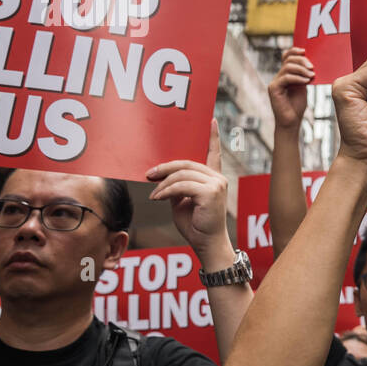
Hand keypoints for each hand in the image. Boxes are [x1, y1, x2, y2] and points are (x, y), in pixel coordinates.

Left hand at [146, 120, 232, 263]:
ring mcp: (216, 184)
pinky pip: (181, 186)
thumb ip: (177, 187)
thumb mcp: (182, 202)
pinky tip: (158, 198)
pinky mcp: (211, 192)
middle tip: (149, 174)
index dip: (212, 137)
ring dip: (163, 184)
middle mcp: (218, 178)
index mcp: (213, 178)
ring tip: (154, 195)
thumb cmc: (196, 225)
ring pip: (182, 174)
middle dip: (165, 167)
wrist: (206, 244)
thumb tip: (162, 177)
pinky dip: (166, 191)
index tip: (210, 121)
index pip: (214, 154)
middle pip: (187, 163)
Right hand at [268, 47, 313, 130]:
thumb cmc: (297, 105)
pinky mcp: (273, 89)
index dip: (294, 51)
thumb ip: (304, 76)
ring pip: (287, 67)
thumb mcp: (303, 87)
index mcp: (285, 74)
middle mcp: (278, 76)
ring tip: (311, 75)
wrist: (291, 121)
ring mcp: (274, 82)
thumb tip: (312, 65)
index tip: (305, 51)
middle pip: (288, 60)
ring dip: (301, 69)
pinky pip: (286, 78)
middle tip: (312, 67)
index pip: (286, 56)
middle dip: (301, 61)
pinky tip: (306, 81)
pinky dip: (297, 78)